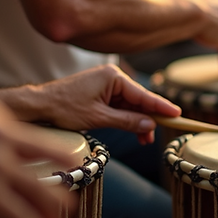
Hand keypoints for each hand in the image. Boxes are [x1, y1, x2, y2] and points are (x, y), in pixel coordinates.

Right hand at [0, 98, 74, 217]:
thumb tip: (1, 137)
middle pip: (50, 168)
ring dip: (53, 212)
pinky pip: (17, 217)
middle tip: (69, 201)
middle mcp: (4, 144)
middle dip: (63, 187)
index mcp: (0, 122)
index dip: (64, 155)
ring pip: (39, 194)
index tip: (74, 163)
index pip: (43, 141)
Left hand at [31, 65, 180, 143]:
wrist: (39, 106)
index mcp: (113, 77)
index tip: (178, 114)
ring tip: (144, 140)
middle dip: (148, 118)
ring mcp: (106, 84)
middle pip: (138, 99)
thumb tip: (149, 125)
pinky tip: (134, 131)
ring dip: (137, 121)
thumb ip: (127, 121)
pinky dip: (126, 118)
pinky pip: (119, 105)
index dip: (161, 107)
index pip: (143, 94)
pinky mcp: (100, 92)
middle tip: (160, 134)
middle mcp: (111, 77)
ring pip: (130, 104)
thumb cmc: (64, 108)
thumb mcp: (98, 118)